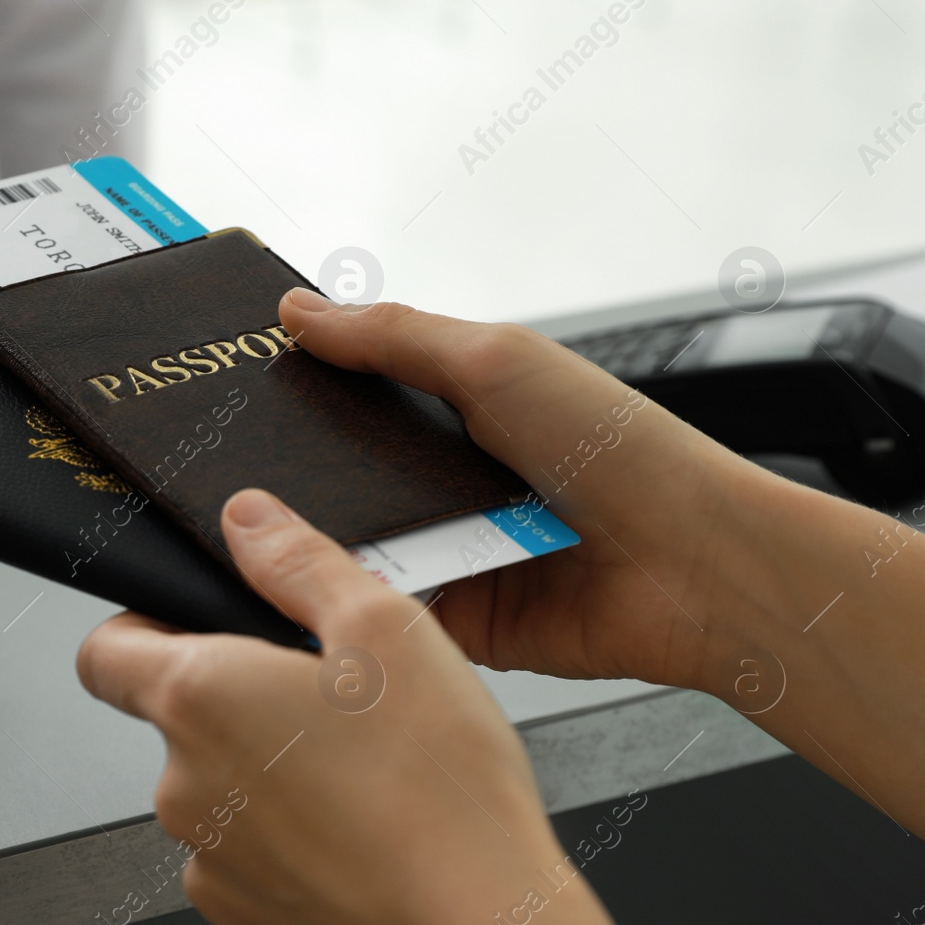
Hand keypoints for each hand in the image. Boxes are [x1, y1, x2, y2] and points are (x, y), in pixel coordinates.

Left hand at [78, 490, 657, 924]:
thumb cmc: (443, 791)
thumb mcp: (386, 627)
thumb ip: (299, 560)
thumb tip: (247, 521)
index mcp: (200, 701)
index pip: (104, 652)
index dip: (144, 629)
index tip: (198, 631)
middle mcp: (185, 792)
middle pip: (183, 728)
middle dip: (246, 709)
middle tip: (336, 708)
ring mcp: (213, 872)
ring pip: (225, 804)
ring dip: (273, 786)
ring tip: (366, 784)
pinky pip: (255, 874)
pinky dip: (298, 857)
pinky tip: (367, 845)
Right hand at [279, 289, 777, 693]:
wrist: (693, 567)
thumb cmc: (622, 450)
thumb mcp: (496, 359)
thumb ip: (392, 337)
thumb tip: (301, 310)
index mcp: (462, 405)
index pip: (357, 388)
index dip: (303, 380)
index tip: (236, 376)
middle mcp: (449, 476)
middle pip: (342, 467)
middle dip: (297, 463)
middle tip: (231, 454)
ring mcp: (451, 547)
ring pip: (352, 538)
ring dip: (322, 530)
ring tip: (265, 516)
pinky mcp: (455, 615)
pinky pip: (382, 602)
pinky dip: (356, 592)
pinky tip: (318, 579)